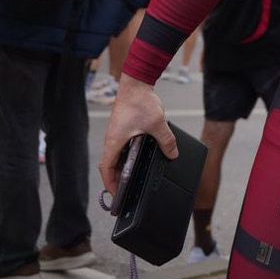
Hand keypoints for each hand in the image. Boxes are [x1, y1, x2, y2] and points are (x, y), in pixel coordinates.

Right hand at [98, 76, 177, 198]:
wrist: (136, 83)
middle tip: (125, 191)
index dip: (110, 184)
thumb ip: (167, 141)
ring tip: (131, 178)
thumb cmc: (140, 102)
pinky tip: (138, 159)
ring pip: (116, 156)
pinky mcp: (123, 129)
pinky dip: (127, 156)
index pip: (107, 169)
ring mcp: (117, 134)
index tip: (116, 195)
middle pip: (110, 165)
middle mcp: (112, 139)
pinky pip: (122, 147)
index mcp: (115, 142)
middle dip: (116, 179)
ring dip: (121, 167)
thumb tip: (173, 155)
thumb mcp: (158, 124)